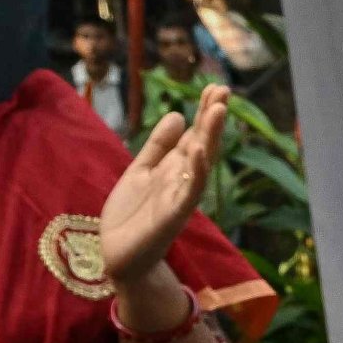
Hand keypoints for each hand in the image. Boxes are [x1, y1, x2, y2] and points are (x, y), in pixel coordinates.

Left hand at [100, 86, 227, 284]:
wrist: (119, 254)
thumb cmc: (131, 215)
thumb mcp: (140, 170)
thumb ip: (158, 146)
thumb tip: (176, 113)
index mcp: (175, 168)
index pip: (195, 135)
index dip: (203, 112)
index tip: (215, 87)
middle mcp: (183, 180)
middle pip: (203, 143)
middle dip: (212, 118)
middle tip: (223, 90)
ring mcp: (180, 197)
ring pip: (200, 163)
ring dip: (210, 136)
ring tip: (217, 110)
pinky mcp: (173, 216)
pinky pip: (188, 191)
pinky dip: (196, 171)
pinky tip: (199, 150)